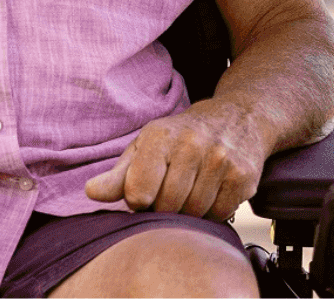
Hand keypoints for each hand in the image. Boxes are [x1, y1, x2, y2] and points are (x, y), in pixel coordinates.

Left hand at [84, 98, 267, 219]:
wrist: (239, 118)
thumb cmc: (181, 138)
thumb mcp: (145, 148)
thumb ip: (118, 176)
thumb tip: (91, 193)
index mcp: (160, 136)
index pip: (138, 193)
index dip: (139, 200)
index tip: (145, 191)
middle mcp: (192, 144)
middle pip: (167, 207)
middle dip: (165, 208)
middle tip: (171, 190)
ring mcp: (220, 160)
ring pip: (194, 213)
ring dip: (190, 212)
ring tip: (192, 188)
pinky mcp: (243, 176)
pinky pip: (219, 214)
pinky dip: (213, 211)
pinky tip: (212, 191)